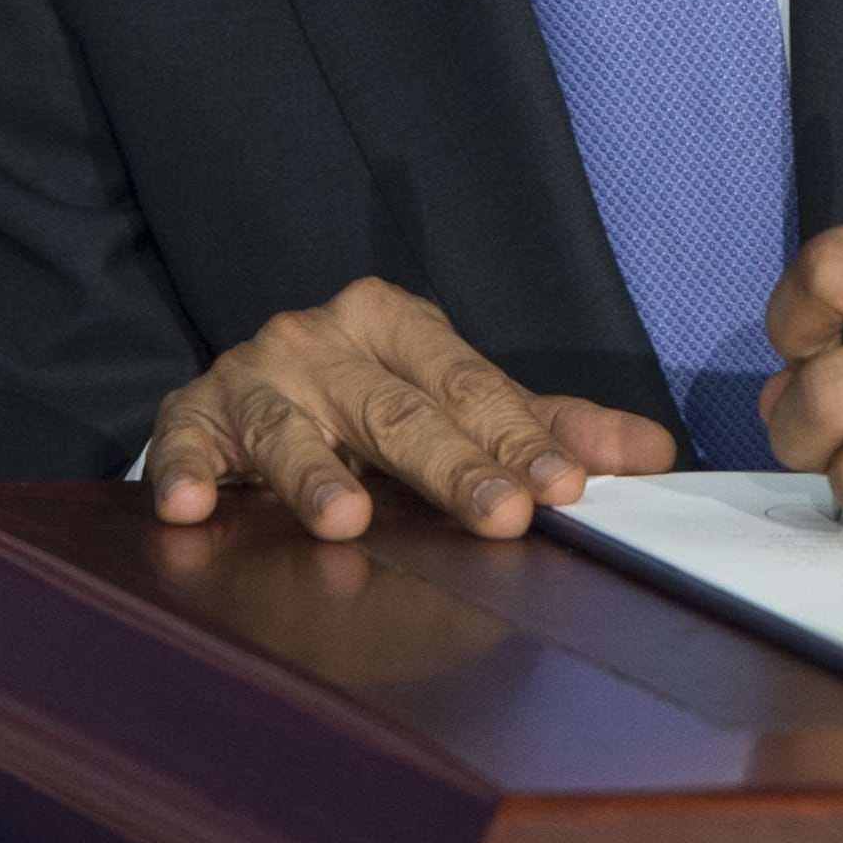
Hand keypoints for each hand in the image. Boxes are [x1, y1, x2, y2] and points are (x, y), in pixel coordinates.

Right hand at [147, 276, 677, 539]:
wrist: (244, 392)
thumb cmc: (367, 399)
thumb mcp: (456, 398)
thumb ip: (549, 425)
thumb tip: (656, 454)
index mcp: (398, 322)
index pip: (472, 386)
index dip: (521, 439)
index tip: (565, 487)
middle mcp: (325, 338)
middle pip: (398, 409)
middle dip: (453, 465)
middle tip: (501, 516)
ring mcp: (254, 375)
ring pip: (293, 427)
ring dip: (317, 476)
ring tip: (348, 520)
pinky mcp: (190, 416)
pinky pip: (186, 442)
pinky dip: (188, 469)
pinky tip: (193, 504)